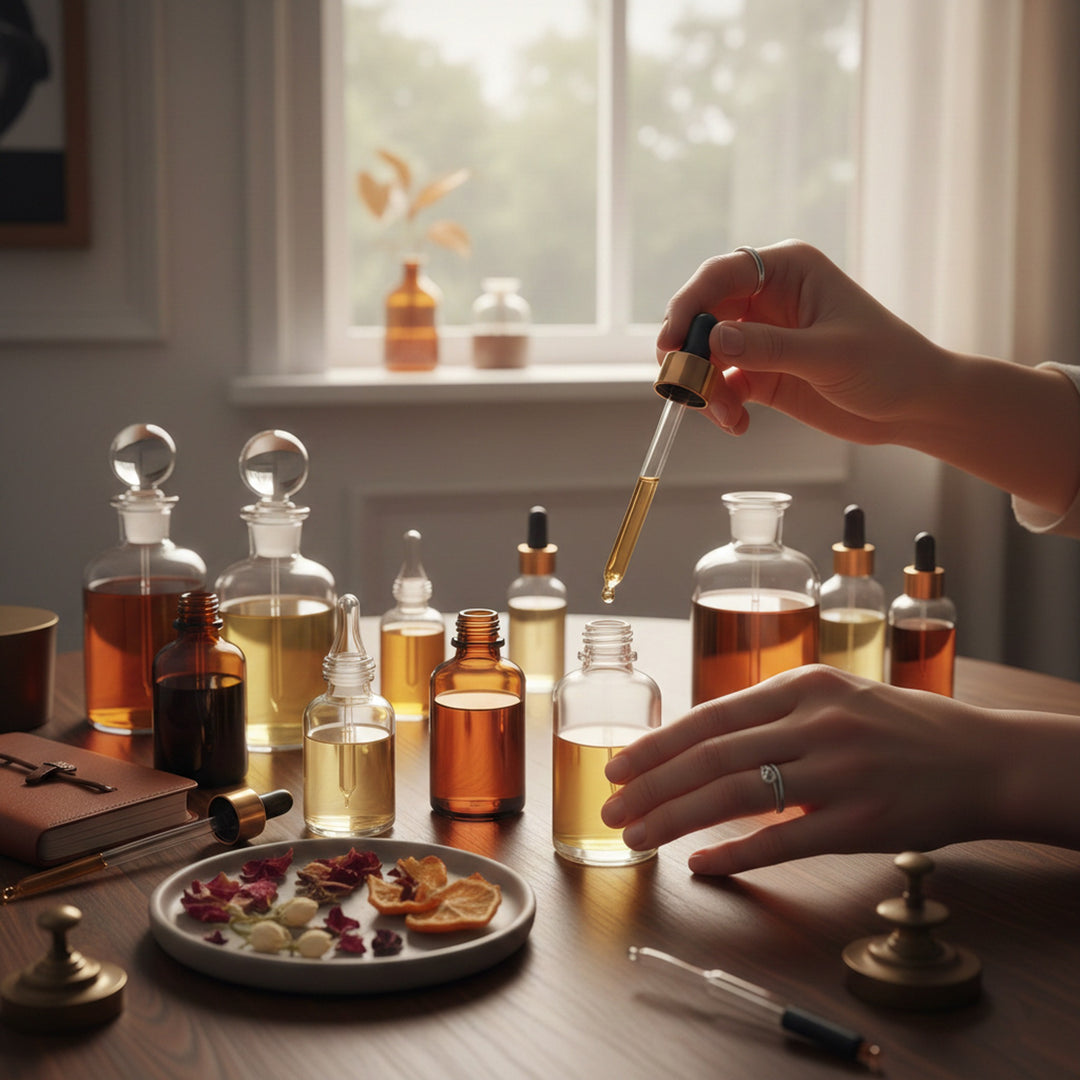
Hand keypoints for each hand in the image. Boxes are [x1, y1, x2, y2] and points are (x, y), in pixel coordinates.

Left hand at [600, 665, 1003, 874]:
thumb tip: (706, 743)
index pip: (711, 717)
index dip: (658, 744)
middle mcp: (816, 722)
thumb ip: (777, 714)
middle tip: (612, 808)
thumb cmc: (904, 728)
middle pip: (711, 757)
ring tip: (637, 836)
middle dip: (651, 784)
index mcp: (804, 686)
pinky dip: (733, 856)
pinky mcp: (859, 820)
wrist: (985, 759)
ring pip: (734, 797)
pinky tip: (700, 865)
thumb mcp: (839, 696)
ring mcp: (839, 771)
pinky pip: (781, 842)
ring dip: (675, 819)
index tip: (620, 765)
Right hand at [657, 240, 946, 440]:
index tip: (672, 342)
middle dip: (690, 352)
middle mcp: (767, 298)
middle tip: (683, 385)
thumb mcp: (829, 354)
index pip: (719, 275)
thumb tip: (713, 338)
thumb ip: (769, 347)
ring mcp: (761, 337)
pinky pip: (722, 385)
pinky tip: (738, 424)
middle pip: (703, 315)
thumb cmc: (888, 364)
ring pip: (707, 355)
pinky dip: (721, 406)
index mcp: (787, 271)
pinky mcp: (761, 373)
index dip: (688, 305)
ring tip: (726, 415)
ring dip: (706, 387)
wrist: (914, 406)